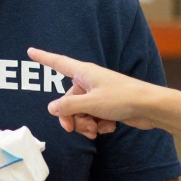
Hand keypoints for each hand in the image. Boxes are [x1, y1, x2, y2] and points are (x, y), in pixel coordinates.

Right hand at [28, 48, 158, 136]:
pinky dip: (99, 125)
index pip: (58, 63)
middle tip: (74, 129)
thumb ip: (68, 107)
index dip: (43, 58)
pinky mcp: (108, 106)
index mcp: (84, 73)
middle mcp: (90, 81)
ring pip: (81, 112)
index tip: (30, 51)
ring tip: (97, 129)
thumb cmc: (123, 98)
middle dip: (71, 117)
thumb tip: (51, 108)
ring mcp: (99, 94)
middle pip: (68, 100)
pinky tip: (109, 126)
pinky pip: (94, 118)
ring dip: (86, 124)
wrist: (150, 107)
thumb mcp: (90, 104)